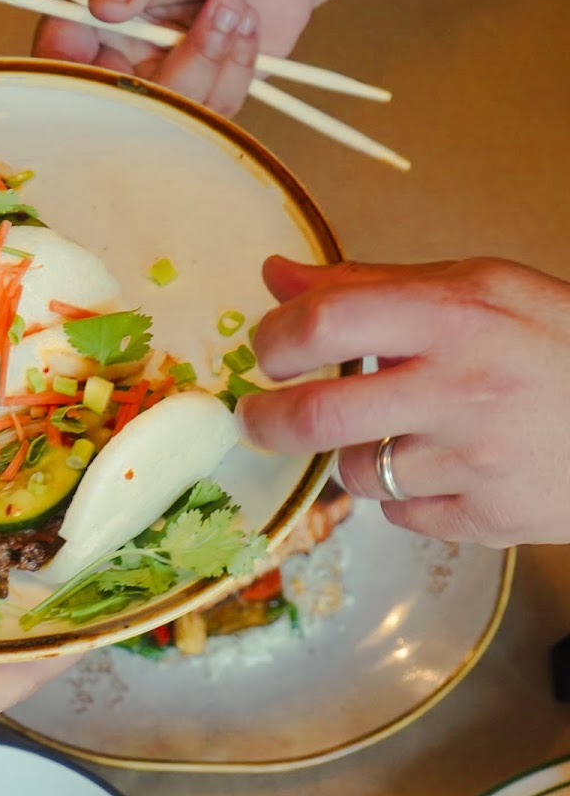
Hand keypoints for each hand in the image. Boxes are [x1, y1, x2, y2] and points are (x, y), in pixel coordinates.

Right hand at [32, 0, 318, 114]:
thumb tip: (107, 4)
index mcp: (89, 22)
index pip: (63, 65)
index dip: (80, 80)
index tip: (118, 67)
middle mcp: (119, 61)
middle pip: (124, 109)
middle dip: (180, 68)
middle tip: (220, 8)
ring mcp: (161, 85)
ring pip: (173, 116)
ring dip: (214, 59)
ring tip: (235, 4)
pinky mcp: (202, 99)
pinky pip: (215, 112)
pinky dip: (238, 67)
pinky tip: (245, 22)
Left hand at [236, 256, 569, 546]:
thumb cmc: (553, 345)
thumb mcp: (477, 290)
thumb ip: (370, 285)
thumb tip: (276, 276)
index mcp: (457, 316)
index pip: (326, 321)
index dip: (276, 340)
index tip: (268, 353)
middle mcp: (463, 388)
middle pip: (316, 416)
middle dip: (265, 420)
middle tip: (255, 417)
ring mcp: (475, 461)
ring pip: (355, 472)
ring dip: (355, 454)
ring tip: (398, 433)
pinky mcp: (486, 519)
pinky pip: (399, 514)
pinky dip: (404, 494)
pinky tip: (444, 468)